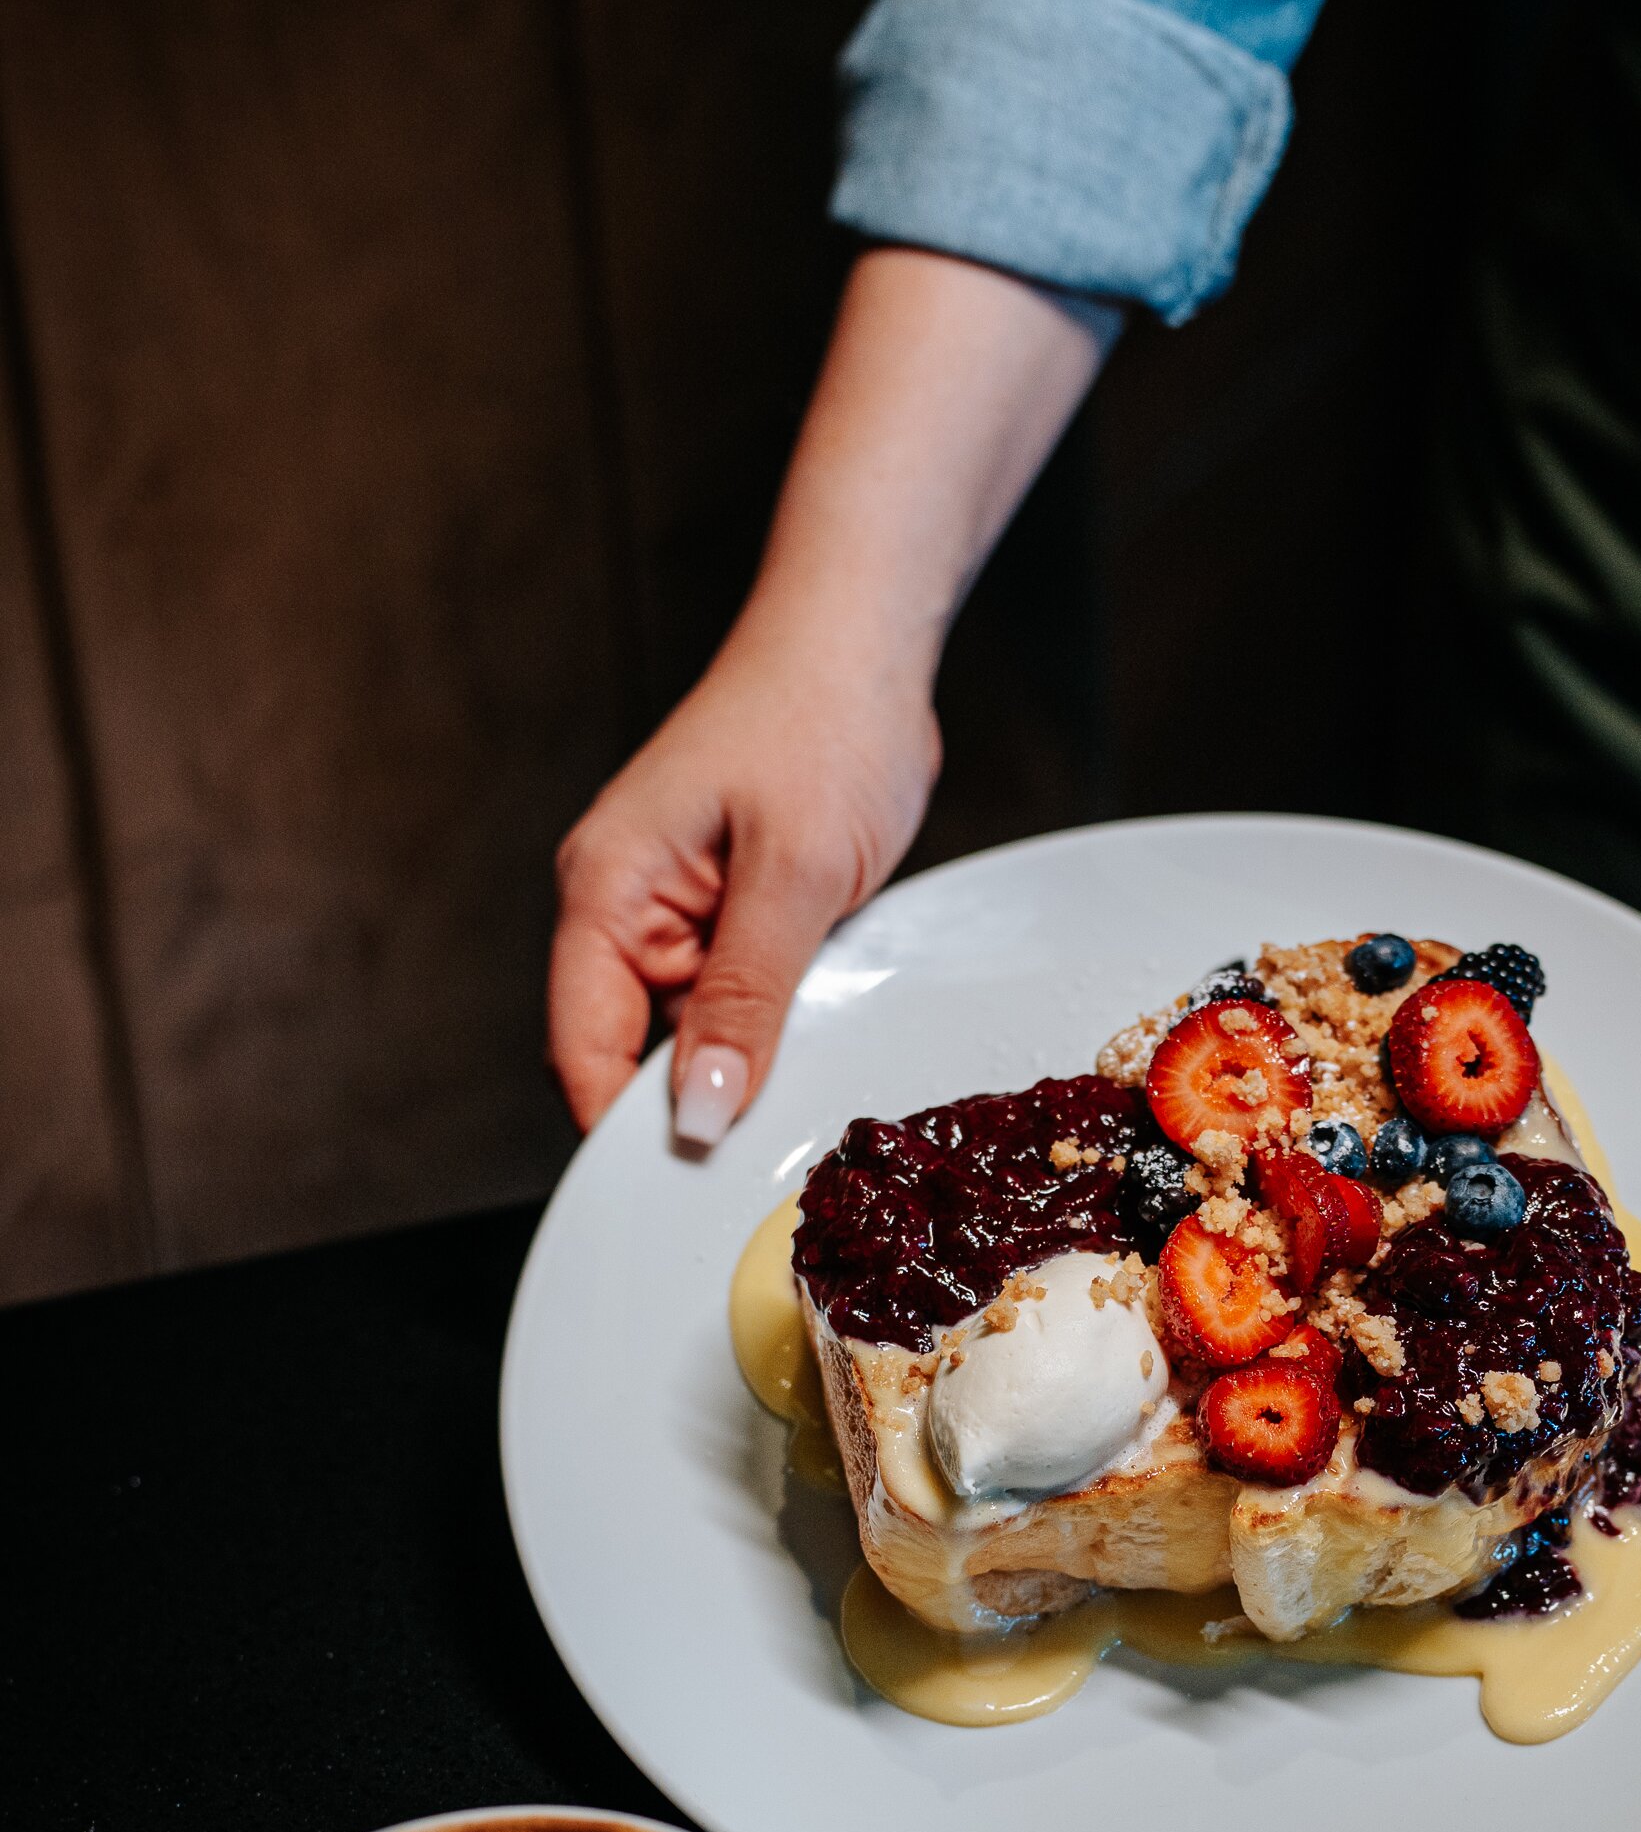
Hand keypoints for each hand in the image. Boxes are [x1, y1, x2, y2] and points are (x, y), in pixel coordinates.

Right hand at [548, 249, 1115, 1137]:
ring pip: (695, 1033)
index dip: (627, 1130)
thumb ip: (748, 1000)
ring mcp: (677, 912)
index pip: (583, 1049)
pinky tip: (823, 1030)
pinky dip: (776, 1021)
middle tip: (772, 1152)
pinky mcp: (727, 911)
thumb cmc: (823, 721)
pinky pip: (738, 997)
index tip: (688, 1192)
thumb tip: (701, 1114)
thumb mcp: (795, 875)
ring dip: (748, 1060)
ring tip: (811, 1074)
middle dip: (697, 1103)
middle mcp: (624, 908)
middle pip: (634, 1054)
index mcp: (606, 892)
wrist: (865, 639)